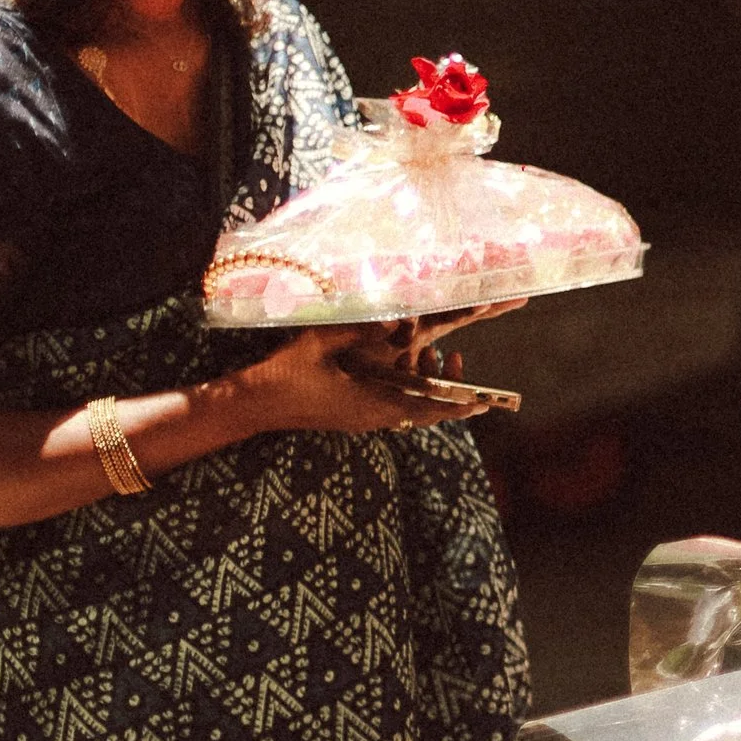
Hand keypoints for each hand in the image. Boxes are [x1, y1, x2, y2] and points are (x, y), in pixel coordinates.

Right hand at [229, 323, 496, 438]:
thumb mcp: (322, 343)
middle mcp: (372, 417)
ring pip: (408, 408)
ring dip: (424, 386)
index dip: (458, 407)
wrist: (254, 403)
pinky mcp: (351, 415)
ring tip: (431, 354)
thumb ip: (360, 331)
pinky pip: (390, 405)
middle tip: (461, 365)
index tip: (485, 403)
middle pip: (424, 411)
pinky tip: (399, 362)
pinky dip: (404, 387)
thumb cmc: (285, 373)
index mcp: (370, 404)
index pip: (426, 410)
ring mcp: (361, 419)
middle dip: (447, 391)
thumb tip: (398, 322)